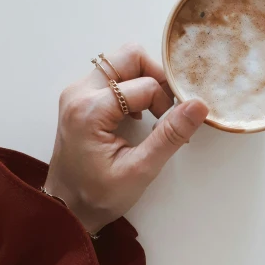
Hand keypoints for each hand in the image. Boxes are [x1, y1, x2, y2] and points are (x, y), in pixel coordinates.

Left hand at [44, 43, 207, 233]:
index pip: (144, 85)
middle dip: (156, 77)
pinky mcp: (80, 97)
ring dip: (144, 81)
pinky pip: (113, 76)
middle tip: (166, 109)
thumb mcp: (140, 170)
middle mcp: (78, 92)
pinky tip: (137, 115)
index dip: (166, 102)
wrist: (66, 208)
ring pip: (121, 62)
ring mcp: (77, 92)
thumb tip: (198, 105)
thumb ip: (170, 135)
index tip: (170, 127)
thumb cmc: (98, 195)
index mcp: (89, 110)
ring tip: (152, 114)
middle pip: (128, 56)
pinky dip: (132, 87)